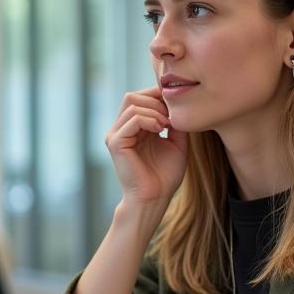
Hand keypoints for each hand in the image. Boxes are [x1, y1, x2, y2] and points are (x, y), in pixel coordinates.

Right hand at [106, 87, 187, 205]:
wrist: (155, 198)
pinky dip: (149, 119)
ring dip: (154, 110)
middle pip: (132, 96)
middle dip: (155, 100)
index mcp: (133, 128)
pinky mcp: (116, 143)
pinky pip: (132, 119)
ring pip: (132, 104)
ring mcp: (115, 135)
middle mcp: (121, 129)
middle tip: (171, 117)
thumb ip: (175, 123)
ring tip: (166, 125)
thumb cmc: (165, 176)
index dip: (158, 96)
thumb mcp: (176, 142)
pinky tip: (160, 130)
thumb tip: (178, 105)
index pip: (140, 98)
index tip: (176, 108)